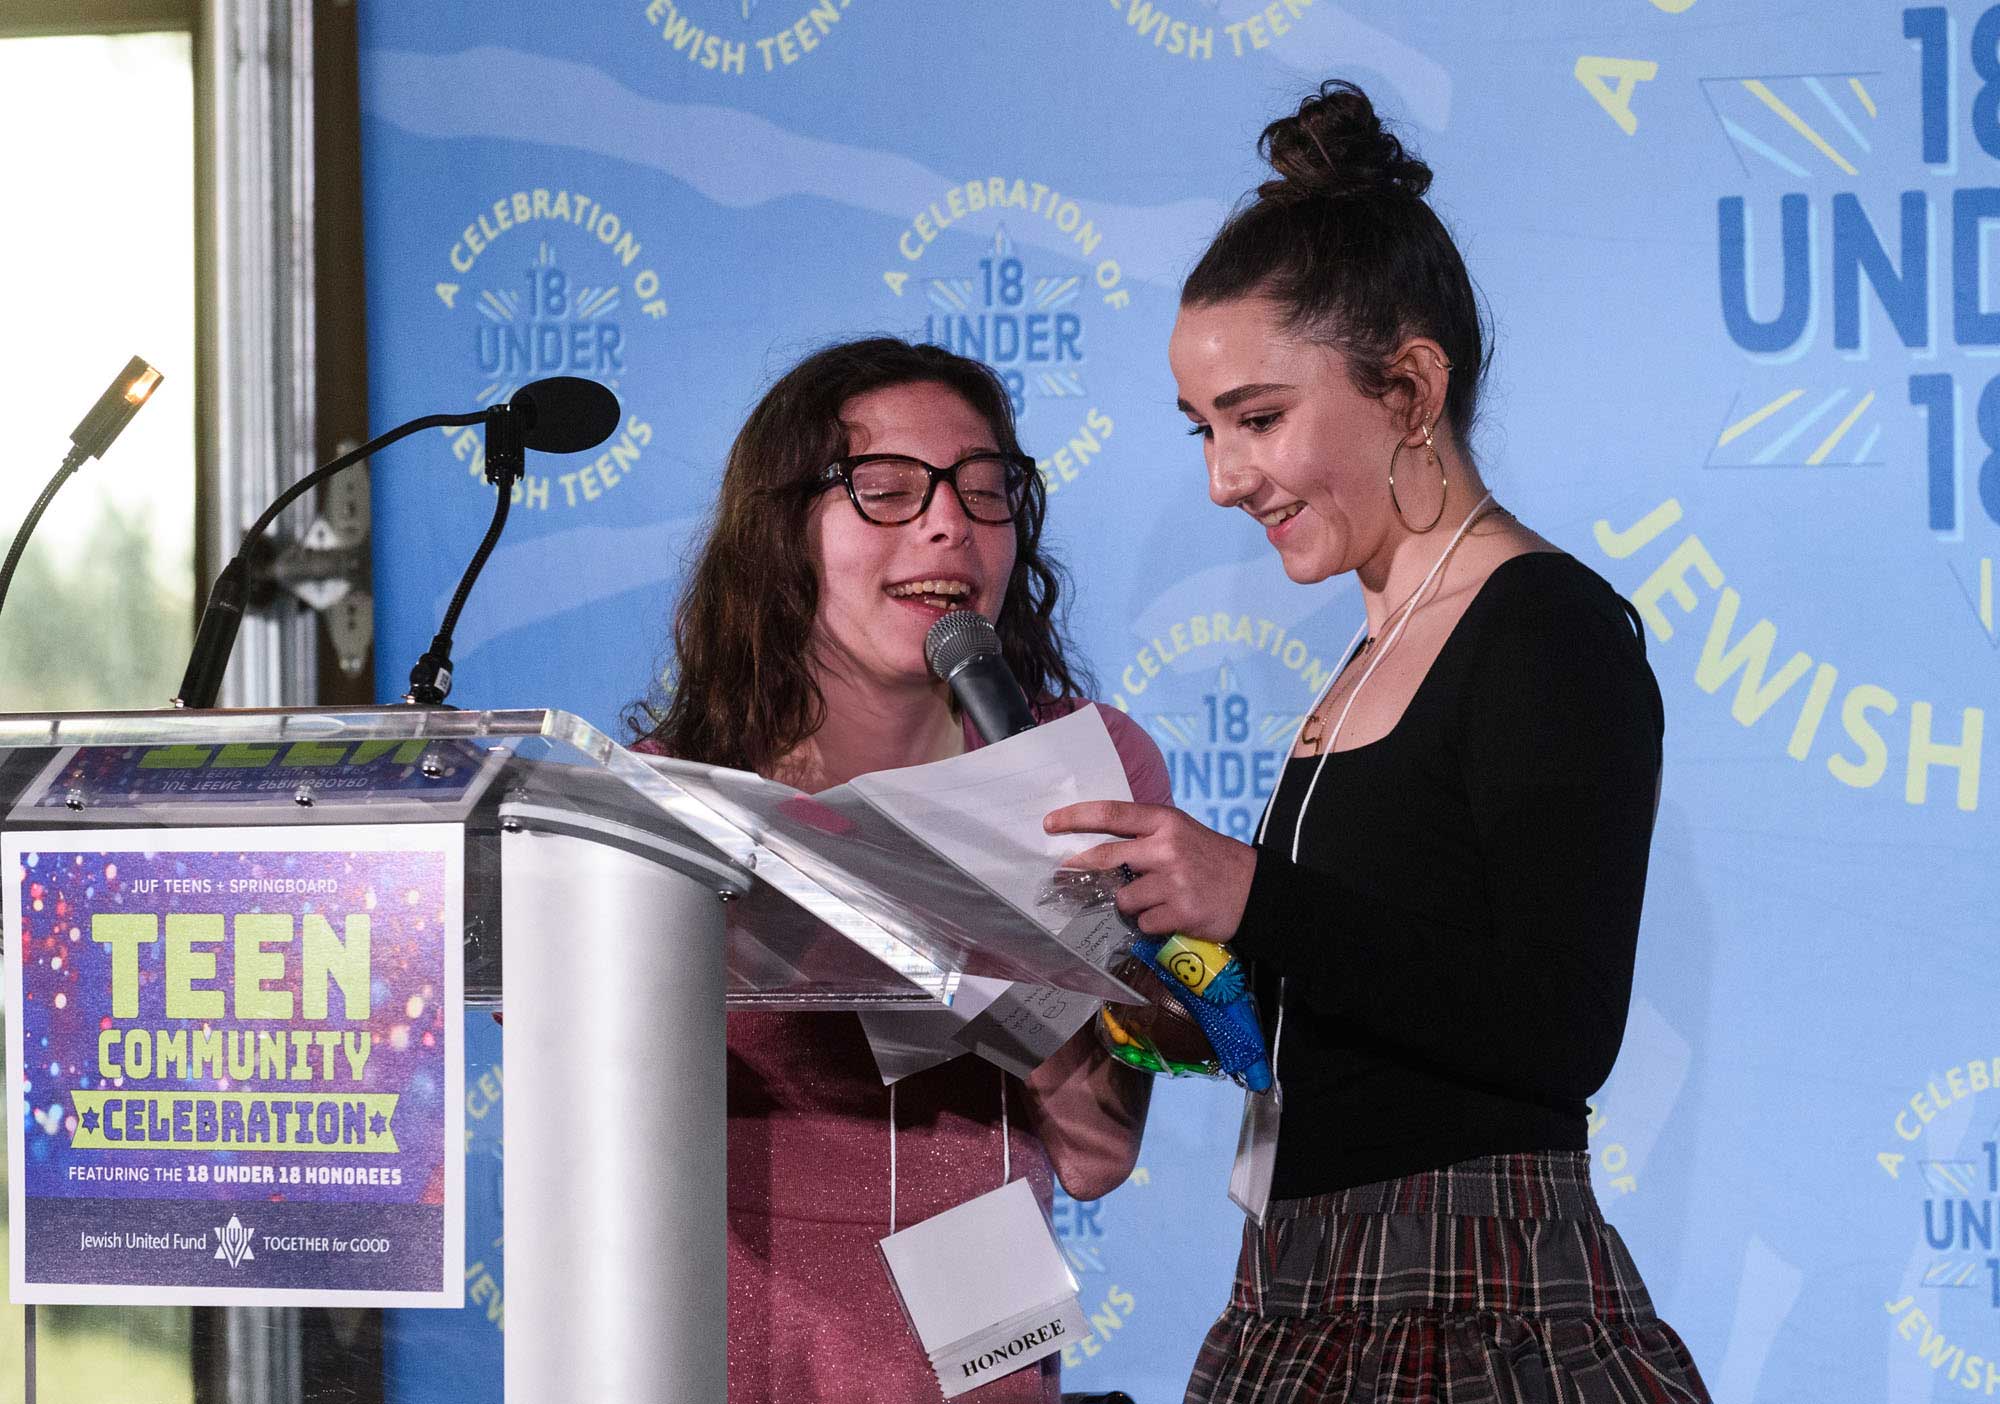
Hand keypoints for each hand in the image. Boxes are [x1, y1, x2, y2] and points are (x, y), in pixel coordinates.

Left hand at [1043, 800, 1256, 942]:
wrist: (1256, 891)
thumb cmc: (1212, 859)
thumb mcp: (1182, 833)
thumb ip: (1145, 836)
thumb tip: (1097, 852)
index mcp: (1166, 822)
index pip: (1111, 814)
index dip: (1076, 817)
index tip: (1050, 823)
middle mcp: (1167, 848)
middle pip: (1106, 859)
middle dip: (1079, 869)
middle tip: (1063, 875)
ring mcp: (1173, 882)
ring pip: (1123, 898)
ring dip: (1131, 904)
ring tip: (1156, 900)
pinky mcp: (1180, 912)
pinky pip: (1143, 922)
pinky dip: (1150, 923)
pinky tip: (1170, 916)